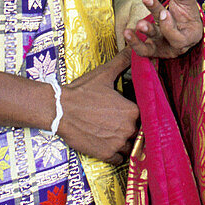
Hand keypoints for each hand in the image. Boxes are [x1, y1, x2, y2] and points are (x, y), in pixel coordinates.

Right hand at [57, 49, 138, 163]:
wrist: (59, 109)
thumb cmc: (82, 91)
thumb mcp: (104, 74)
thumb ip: (123, 61)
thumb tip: (134, 46)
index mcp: (132, 110)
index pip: (145, 115)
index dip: (137, 114)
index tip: (128, 111)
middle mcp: (129, 128)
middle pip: (139, 131)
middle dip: (132, 128)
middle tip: (118, 122)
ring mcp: (118, 144)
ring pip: (131, 146)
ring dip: (126, 142)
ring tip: (113, 133)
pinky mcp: (107, 155)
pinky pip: (120, 158)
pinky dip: (116, 153)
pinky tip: (107, 143)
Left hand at [124, 0, 202, 58]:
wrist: (182, 18)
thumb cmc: (187, 9)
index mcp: (190, 36)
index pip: (180, 38)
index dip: (170, 27)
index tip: (163, 12)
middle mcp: (176, 46)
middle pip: (164, 39)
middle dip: (154, 29)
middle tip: (144, 22)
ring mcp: (163, 48)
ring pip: (151, 46)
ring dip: (142, 36)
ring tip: (137, 24)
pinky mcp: (152, 49)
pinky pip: (142, 50)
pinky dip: (134, 42)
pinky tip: (127, 32)